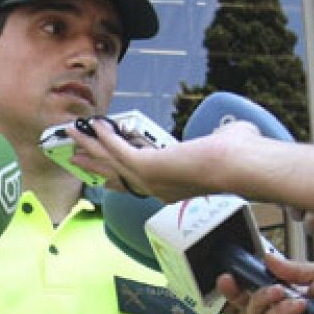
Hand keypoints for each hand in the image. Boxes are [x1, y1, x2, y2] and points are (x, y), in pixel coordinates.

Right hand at [66, 120, 258, 201]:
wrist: (241, 167)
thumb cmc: (242, 159)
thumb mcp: (229, 145)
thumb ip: (225, 138)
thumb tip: (233, 131)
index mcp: (174, 188)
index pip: (138, 180)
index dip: (119, 170)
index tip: (107, 165)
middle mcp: (157, 188)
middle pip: (114, 176)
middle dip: (93, 164)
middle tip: (74, 157)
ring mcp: (150, 180)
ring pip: (109, 162)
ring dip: (88, 146)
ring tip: (71, 134)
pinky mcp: (146, 166)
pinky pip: (117, 149)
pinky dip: (103, 136)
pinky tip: (93, 124)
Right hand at [221, 256, 313, 313]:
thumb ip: (293, 268)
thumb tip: (269, 258)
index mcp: (288, 295)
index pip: (257, 289)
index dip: (242, 282)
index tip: (233, 272)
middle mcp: (280, 313)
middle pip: (245, 305)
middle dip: (234, 292)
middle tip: (229, 280)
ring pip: (252, 312)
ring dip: (264, 297)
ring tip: (281, 291)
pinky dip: (281, 310)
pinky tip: (298, 306)